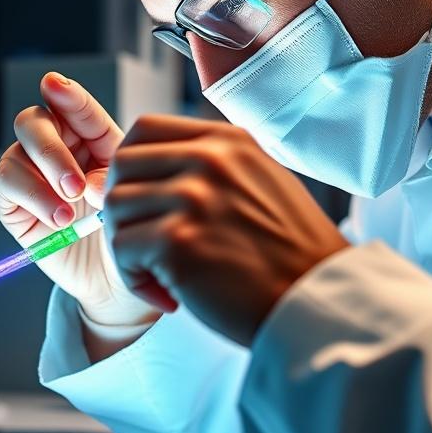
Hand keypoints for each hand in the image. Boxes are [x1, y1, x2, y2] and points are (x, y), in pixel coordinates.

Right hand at [0, 73, 162, 330]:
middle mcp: (58, 149)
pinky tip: (57, 220)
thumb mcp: (132, 197)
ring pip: (18, 151)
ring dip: (43, 178)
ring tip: (69, 213)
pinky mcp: (13, 201)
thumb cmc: (129, 232)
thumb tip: (90, 181)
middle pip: (35, 122)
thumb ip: (113, 178)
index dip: (66, 95)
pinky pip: (8, 183)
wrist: (117, 279)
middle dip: (52, 148)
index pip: (75, 107)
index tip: (56, 86)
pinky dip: (32, 198)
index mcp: (92, 138)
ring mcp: (33, 173)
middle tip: (76, 185)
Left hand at [104, 115, 348, 345]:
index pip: (145, 130)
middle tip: (144, 246)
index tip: (141, 202)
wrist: (317, 302)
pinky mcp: (178, 241)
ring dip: (126, 247)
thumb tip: (136, 170)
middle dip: (122, 209)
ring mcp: (192, 197)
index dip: (129, 167)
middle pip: (121, 166)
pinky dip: (135, 279)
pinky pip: (121, 251)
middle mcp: (208, 160)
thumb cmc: (287, 255)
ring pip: (114, 208)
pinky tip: (169, 295)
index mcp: (227, 141)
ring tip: (159, 274)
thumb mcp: (258, 184)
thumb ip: (207, 169)